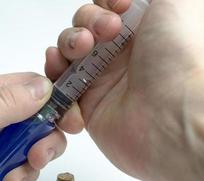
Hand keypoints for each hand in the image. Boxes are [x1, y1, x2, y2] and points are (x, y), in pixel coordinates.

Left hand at [0, 73, 82, 180]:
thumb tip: (45, 86)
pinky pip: (12, 180)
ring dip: (26, 170)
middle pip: (36, 125)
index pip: (31, 90)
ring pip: (27, 155)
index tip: (70, 119)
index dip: (55, 100)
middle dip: (45, 141)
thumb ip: (6, 103)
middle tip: (37, 155)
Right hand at [45, 0, 203, 180]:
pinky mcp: (87, 104)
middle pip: (83, 30)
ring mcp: (102, 80)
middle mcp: (119, 55)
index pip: (106, 10)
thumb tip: (132, 0)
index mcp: (138, 31)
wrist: (171, 116)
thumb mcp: (177, 5)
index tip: (116, 8)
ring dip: (66, 46)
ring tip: (80, 50)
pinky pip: (60, 88)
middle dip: (84, 24)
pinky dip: (54, 77)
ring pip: (67, 55)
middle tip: (103, 33)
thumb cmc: (179, 58)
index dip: (103, 5)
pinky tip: (59, 69)